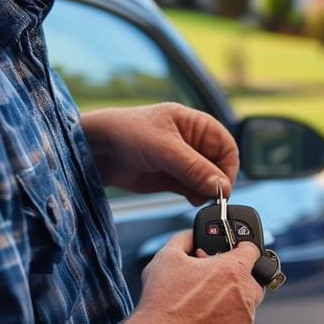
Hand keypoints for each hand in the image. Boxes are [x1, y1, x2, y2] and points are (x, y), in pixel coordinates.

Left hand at [82, 103, 238, 204]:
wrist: (96, 149)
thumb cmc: (126, 133)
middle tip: (211, 196)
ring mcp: (182, 161)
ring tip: (197, 198)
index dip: (228, 165)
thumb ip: (194, 168)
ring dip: (206, 191)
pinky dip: (195, 197)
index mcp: (195, 123)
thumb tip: (222, 186)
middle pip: (219, 164)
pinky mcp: (171, 178)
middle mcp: (192, 141)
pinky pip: (193, 189)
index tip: (223, 185)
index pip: (226, 145)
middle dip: (217, 181)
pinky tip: (190, 200)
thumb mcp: (163, 148)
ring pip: (207, 180)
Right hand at [107, 231, 263, 323]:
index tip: (235, 250)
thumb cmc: (162, 302)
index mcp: (233, 271)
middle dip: (238, 277)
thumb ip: (185, 238)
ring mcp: (245, 321)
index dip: (242, 247)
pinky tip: (207, 321)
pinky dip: (228, 322)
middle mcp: (245, 296)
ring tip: (206, 303)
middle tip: (216, 280)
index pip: (252, 249)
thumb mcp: (167, 257)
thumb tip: (192, 235)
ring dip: (232, 301)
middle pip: (253, 280)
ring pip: (246, 305)